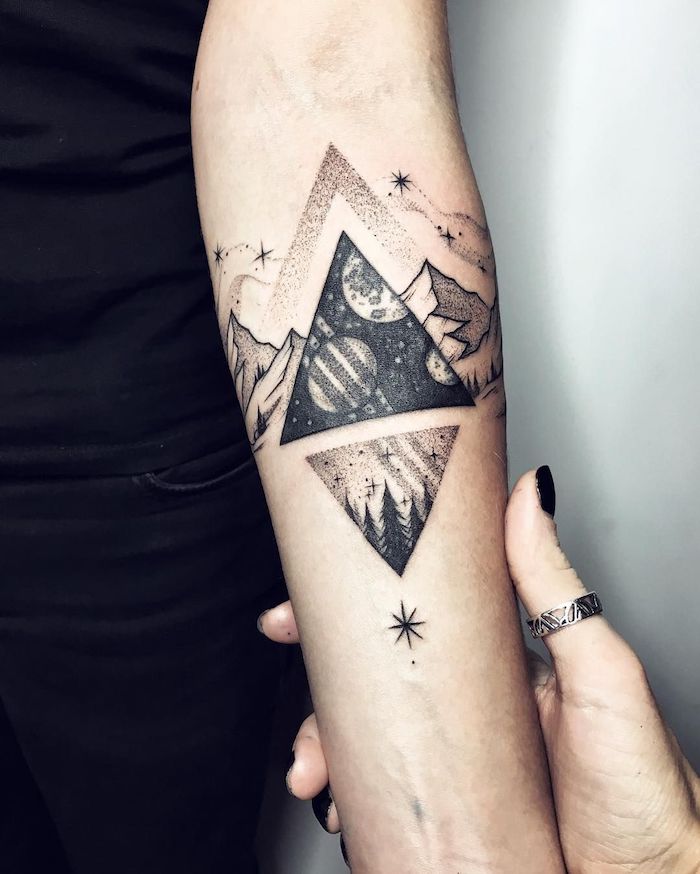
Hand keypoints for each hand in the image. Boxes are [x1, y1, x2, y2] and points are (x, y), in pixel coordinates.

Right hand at [258, 468, 699, 872]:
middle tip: (302, 721)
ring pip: (369, 743)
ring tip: (318, 773)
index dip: (349, 611)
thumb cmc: (646, 791)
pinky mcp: (450, 814)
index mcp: (498, 660)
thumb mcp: (602, 673)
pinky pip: (385, 798)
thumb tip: (526, 495)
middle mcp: (470, 707)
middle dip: (320, 697)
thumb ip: (556, 585)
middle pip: (376, 685)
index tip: (301, 607)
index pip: (411, 617)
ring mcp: (457, 763)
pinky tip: (345, 805)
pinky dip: (351, 799)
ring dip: (326, 753)